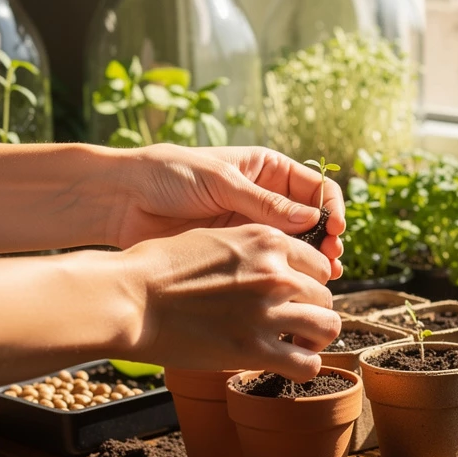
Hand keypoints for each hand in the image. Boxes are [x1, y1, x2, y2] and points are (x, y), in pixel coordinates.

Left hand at [107, 144, 344, 278]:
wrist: (123, 200)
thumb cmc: (168, 175)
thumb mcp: (221, 183)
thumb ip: (265, 203)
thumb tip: (311, 219)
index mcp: (267, 170)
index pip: (314, 187)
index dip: (330, 207)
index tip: (335, 228)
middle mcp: (265, 198)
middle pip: (311, 219)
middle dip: (327, 238)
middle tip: (331, 259)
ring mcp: (251, 227)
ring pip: (296, 245)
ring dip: (312, 260)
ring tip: (322, 277)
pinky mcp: (236, 251)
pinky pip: (270, 263)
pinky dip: (287, 274)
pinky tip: (295, 286)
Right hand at [126, 224, 339, 380]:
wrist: (131, 297)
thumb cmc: (159, 267)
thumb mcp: (215, 239)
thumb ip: (252, 250)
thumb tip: (270, 264)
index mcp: (268, 240)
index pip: (319, 263)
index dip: (310, 282)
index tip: (296, 296)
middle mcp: (277, 272)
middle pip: (326, 295)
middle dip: (314, 311)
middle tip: (295, 325)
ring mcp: (268, 311)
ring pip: (328, 327)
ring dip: (316, 339)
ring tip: (298, 346)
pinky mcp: (254, 348)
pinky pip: (306, 364)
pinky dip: (304, 368)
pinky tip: (288, 366)